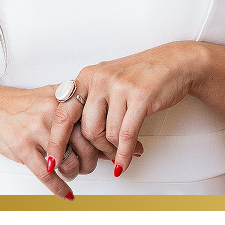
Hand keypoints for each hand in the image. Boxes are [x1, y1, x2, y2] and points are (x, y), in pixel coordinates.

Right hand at [0, 83, 103, 198]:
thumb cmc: (22, 105)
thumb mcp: (51, 97)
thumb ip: (75, 108)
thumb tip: (104, 129)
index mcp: (63, 99)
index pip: (94, 123)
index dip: (104, 142)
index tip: (112, 151)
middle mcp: (52, 113)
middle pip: (86, 146)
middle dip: (90, 162)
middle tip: (88, 165)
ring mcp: (37, 130)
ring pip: (69, 163)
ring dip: (74, 174)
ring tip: (71, 172)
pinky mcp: (23, 147)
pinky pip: (47, 175)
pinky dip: (59, 188)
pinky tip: (65, 192)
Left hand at [46, 42, 196, 181]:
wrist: (172, 63)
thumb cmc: (140, 75)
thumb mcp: (107, 81)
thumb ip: (90, 103)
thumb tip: (74, 138)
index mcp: (87, 76)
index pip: (63, 112)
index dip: (56, 140)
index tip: (52, 161)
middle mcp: (99, 78)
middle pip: (86, 129)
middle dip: (96, 149)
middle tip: (104, 157)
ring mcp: (119, 87)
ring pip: (108, 135)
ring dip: (115, 149)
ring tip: (122, 150)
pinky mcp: (140, 97)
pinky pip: (126, 136)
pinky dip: (125, 154)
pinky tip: (125, 161)